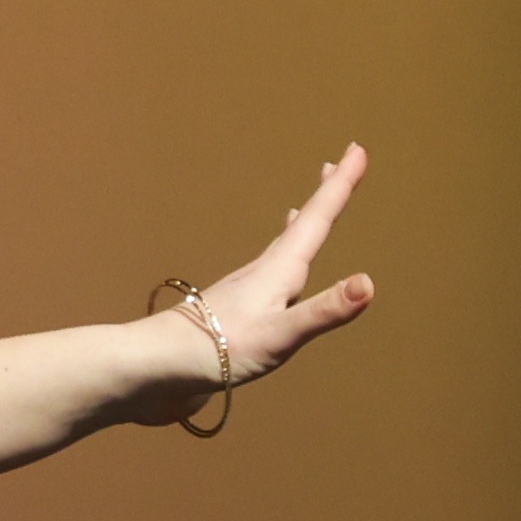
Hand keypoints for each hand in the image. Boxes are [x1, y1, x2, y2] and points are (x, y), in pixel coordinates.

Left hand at [127, 145, 376, 421]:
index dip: (340, 186)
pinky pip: (264, 277)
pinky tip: (271, 277)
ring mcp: (243, 293)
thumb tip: (367, 283)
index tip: (356, 150)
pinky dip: (277, 261)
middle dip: (322, 196)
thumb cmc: (214, 352)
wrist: (153, 370)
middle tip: (337, 164)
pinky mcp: (231, 314)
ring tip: (302, 212)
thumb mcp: (278, 335)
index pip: (316, 220)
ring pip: (279, 249)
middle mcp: (261, 274)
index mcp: (278, 272)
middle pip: (299, 227)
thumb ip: (323, 311)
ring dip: (298, 226)